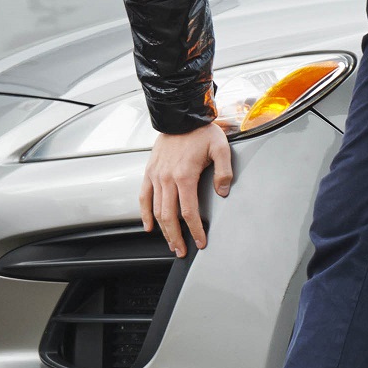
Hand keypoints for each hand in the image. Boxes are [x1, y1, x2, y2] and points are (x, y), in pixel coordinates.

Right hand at [140, 123, 233, 256]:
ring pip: (156, 211)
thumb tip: (222, 193)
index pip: (189, 212)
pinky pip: (143, 197)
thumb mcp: (221, 148)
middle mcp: (167, 179)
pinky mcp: (149, 172)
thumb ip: (224, 172)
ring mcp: (156, 176)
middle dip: (176, 238)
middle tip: (182, 251)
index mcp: (185, 176)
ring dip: (163, 230)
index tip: (200, 242)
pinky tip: (149, 226)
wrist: (180, 116)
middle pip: (169, 217)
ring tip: (170, 243)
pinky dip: (144, 214)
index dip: (195, 230)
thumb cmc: (201, 131)